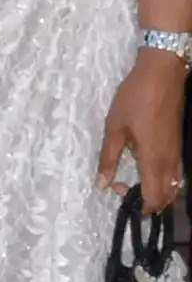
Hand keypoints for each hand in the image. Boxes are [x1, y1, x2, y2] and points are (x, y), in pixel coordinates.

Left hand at [97, 49, 187, 213]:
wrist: (161, 76)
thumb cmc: (134, 100)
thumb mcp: (114, 127)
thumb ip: (108, 157)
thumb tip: (102, 184)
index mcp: (153, 161)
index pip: (154, 198)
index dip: (139, 205)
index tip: (118, 191)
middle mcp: (170, 163)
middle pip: (167, 197)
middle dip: (148, 201)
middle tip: (124, 187)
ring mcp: (177, 154)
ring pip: (174, 186)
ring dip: (158, 191)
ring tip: (135, 180)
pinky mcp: (178, 145)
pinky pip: (176, 173)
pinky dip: (165, 180)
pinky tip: (148, 168)